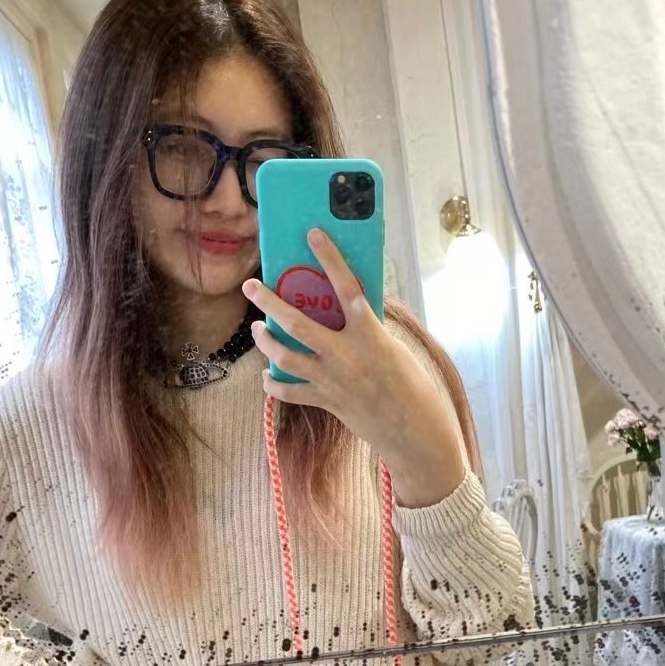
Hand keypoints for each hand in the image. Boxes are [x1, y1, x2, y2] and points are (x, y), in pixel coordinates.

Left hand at [244, 229, 465, 507]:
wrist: (413, 431)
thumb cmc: (412, 386)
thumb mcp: (395, 348)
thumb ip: (369, 327)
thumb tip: (350, 305)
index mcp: (370, 335)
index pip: (346, 287)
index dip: (329, 258)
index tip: (312, 234)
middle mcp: (346, 356)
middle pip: (296, 324)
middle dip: (269, 303)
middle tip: (251, 287)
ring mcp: (332, 381)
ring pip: (284, 357)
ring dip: (265, 342)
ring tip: (257, 329)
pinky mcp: (326, 402)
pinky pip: (290, 392)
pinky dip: (274, 384)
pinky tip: (267, 375)